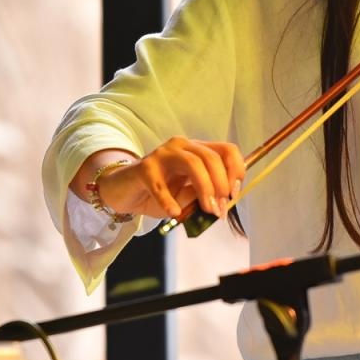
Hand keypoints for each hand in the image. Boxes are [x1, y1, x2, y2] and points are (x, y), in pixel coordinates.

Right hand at [80, 138, 245, 220]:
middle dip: (221, 184)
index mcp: (196, 150)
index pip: (226, 150)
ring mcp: (162, 155)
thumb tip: (222, 202)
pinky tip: (174, 213)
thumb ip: (203, 195)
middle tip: (220, 209)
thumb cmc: (158, 194)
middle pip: (211, 157)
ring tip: (207, 210)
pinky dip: (169, 201)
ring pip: (193, 163)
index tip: (234, 194)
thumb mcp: (187, 196)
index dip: (236, 170)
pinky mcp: (144, 168)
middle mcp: (181, 147)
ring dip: (205, 188)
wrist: (124, 192)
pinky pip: (160, 184)